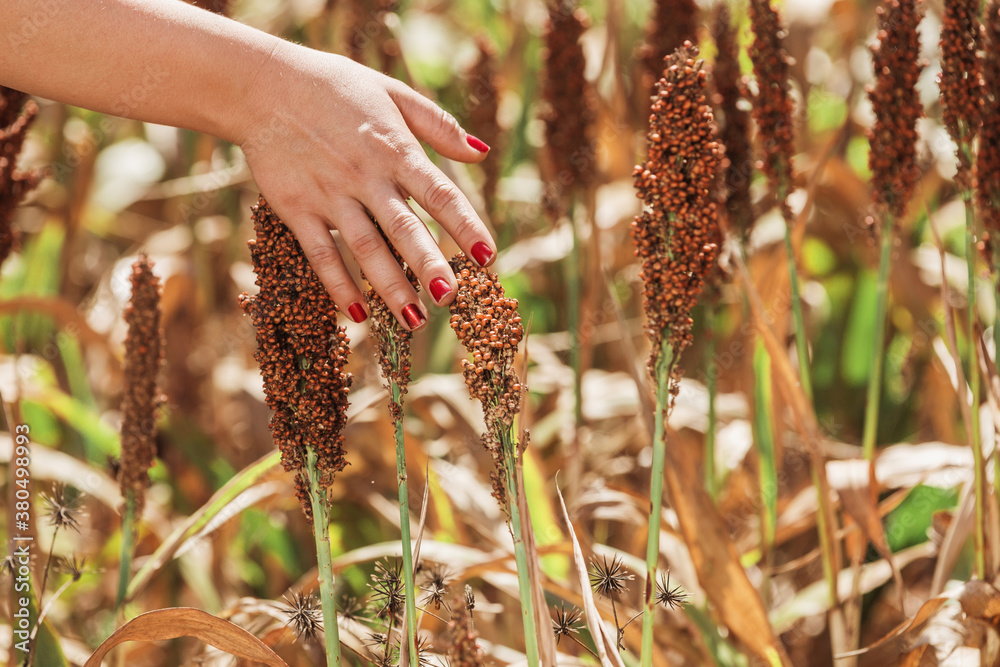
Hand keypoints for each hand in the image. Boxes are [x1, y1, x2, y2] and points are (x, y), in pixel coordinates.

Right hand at [235, 40, 494, 329]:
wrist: (263, 84)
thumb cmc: (335, 88)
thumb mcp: (392, 93)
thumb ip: (438, 125)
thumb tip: (482, 151)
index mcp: (395, 148)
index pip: (438, 192)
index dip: (465, 225)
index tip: (487, 256)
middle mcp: (365, 175)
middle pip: (403, 227)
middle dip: (428, 264)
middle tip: (450, 299)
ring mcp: (329, 194)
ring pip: (364, 247)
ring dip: (390, 285)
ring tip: (414, 320)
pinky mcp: (295, 208)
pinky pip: (321, 253)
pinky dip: (338, 284)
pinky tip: (358, 314)